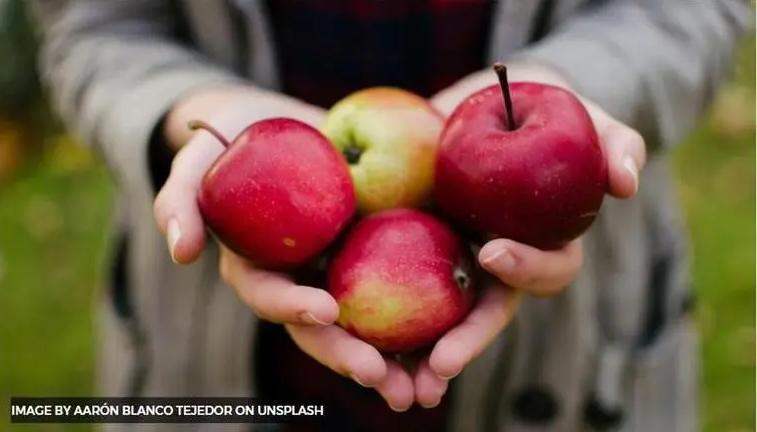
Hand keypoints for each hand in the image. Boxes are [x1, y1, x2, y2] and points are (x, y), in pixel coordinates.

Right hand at [152, 87, 401, 407]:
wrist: (284, 120)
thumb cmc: (236, 134)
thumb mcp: (201, 154)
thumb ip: (182, 198)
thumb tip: (182, 254)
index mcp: (260, 266)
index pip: (271, 295)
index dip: (292, 307)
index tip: (325, 310)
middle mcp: (300, 278)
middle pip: (322, 328)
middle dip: (347, 355)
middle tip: (381, 377)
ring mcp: (339, 268)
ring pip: (365, 323)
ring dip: (393, 359)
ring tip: (425, 387)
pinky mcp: (375, 254)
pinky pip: (401, 288)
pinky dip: (425, 317)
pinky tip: (454, 338)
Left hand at [396, 62, 647, 408]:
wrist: (480, 103)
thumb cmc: (539, 110)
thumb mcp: (578, 116)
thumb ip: (612, 142)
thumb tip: (626, 184)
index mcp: (538, 242)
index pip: (543, 271)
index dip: (525, 267)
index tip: (492, 250)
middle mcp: (495, 262)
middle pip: (485, 314)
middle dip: (467, 342)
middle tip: (440, 364)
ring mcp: (452, 258)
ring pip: (439, 319)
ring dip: (420, 355)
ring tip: (396, 385)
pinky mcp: (409, 246)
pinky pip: (391, 286)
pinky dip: (375, 317)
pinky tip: (347, 332)